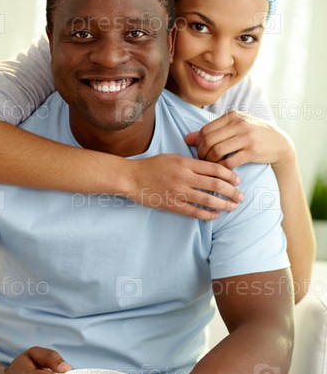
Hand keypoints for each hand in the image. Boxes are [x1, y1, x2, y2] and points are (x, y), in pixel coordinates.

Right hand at [128, 154, 243, 218]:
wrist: (132, 178)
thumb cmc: (152, 166)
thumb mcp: (172, 157)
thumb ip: (191, 162)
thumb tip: (210, 168)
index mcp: (185, 163)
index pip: (214, 168)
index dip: (229, 175)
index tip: (238, 180)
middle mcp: (184, 177)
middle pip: (215, 184)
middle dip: (232, 191)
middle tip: (241, 196)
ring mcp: (178, 192)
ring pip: (207, 199)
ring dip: (224, 204)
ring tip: (233, 207)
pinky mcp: (172, 205)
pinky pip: (194, 211)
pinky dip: (207, 214)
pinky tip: (215, 216)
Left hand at [185, 111, 293, 169]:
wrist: (280, 144)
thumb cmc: (254, 135)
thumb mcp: (235, 128)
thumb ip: (213, 131)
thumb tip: (187, 138)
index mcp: (233, 116)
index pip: (206, 129)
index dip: (199, 143)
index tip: (200, 151)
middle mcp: (239, 124)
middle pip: (209, 140)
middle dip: (202, 153)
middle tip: (203, 161)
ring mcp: (246, 137)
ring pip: (217, 151)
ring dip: (210, 161)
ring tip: (210, 166)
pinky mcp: (252, 151)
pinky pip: (229, 162)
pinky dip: (221, 168)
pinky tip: (221, 170)